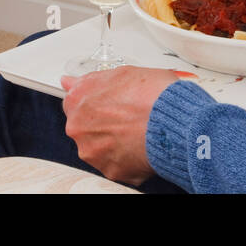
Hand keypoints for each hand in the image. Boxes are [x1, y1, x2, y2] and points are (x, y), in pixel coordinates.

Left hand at [60, 66, 182, 184]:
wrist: (175, 122)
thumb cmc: (153, 95)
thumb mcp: (121, 73)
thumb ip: (90, 80)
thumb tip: (70, 81)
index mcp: (78, 101)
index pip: (76, 103)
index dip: (96, 102)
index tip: (108, 104)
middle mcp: (79, 129)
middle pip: (86, 127)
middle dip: (104, 123)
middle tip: (128, 117)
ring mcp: (94, 152)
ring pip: (100, 147)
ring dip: (114, 142)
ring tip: (137, 131)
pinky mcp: (111, 171)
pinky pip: (116, 164)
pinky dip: (127, 158)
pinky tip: (142, 145)